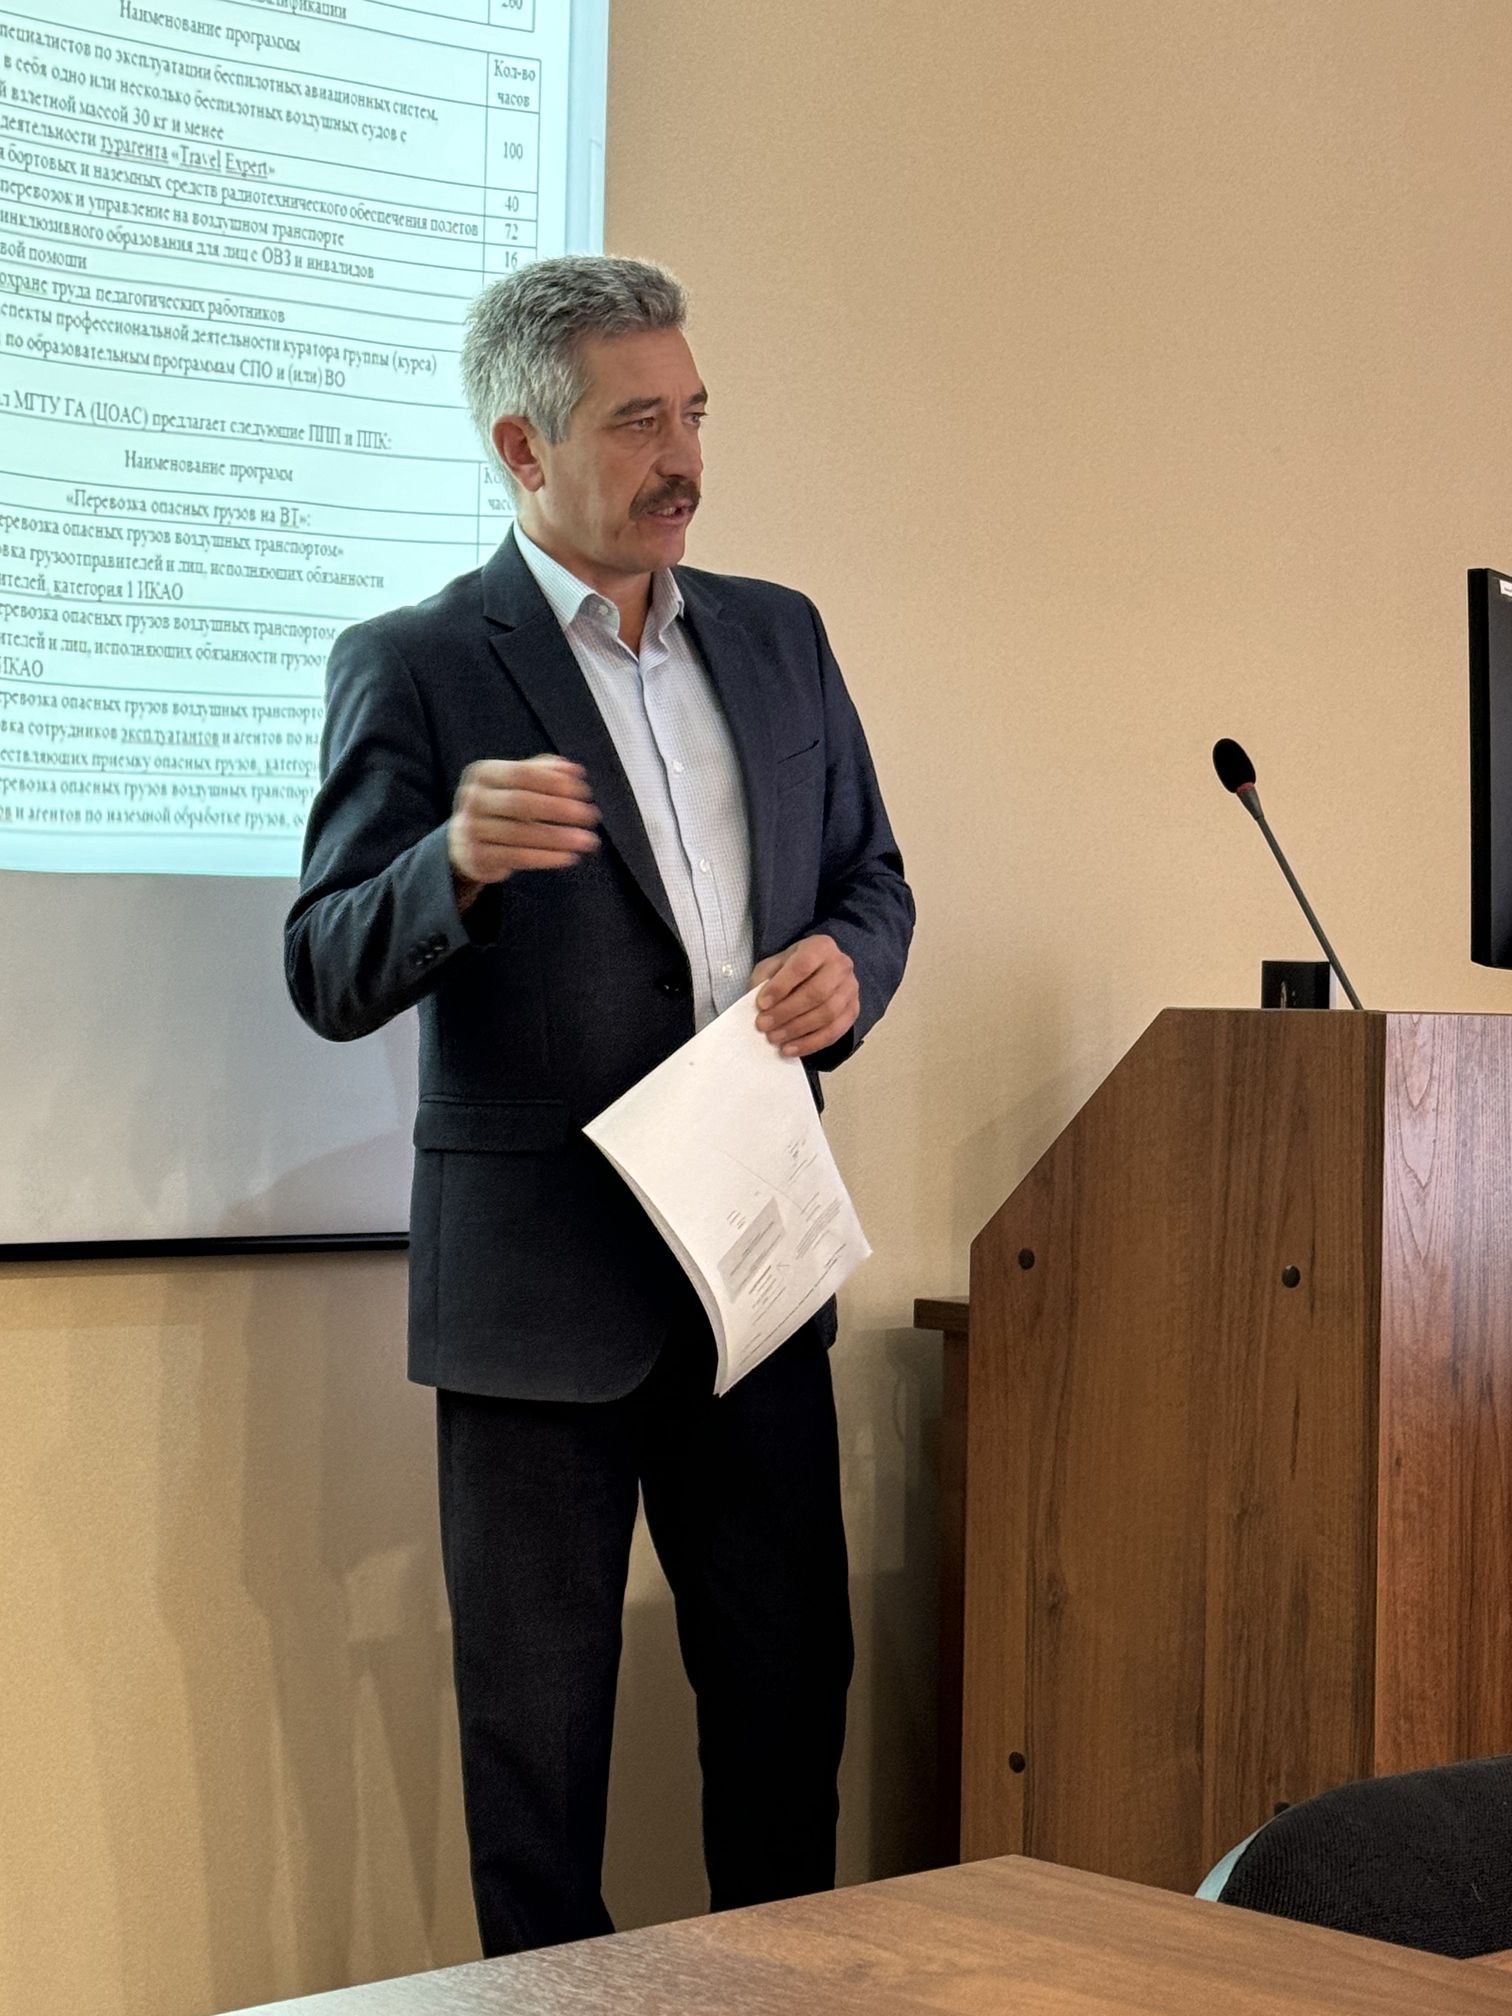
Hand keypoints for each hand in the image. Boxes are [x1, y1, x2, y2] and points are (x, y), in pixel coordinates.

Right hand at [449, 756, 599, 899]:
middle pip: (520, 802)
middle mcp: (472, 798)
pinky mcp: (477, 857)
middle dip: (560, 809)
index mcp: (482, 773)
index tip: (585, 792)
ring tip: (588, 840)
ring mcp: (472, 829)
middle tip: (592, 816)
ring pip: (520, 833)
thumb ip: (544, 772)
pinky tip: (569, 857)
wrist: (464, 843)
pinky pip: (516, 857)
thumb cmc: (500, 807)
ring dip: (559, 837)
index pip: (522, 774)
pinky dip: (546, 858)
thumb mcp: (516, 784)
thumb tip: (575, 770)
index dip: (555, 782)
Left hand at [749, 935, 858, 1058]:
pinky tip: (790, 1049)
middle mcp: (841, 965)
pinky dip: (810, 1044)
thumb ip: (765, 980)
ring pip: (827, 1014)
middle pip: (817, 993)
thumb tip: (759, 1007)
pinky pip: (834, 1032)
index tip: (761, 1004)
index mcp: (821, 947)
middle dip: (787, 1012)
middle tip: (763, 1025)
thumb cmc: (792, 969)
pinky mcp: (853, 1011)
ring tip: (774, 1039)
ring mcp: (851, 989)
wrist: (819, 973)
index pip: (802, 966)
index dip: (781, 986)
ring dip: (797, 1030)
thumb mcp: (774, 965)